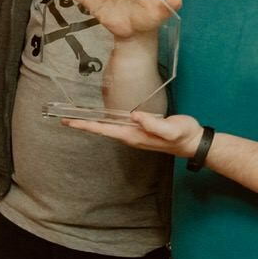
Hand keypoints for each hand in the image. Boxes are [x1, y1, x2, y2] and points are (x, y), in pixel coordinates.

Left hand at [63, 110, 200, 158]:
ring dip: (92, 124)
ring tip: (77, 118)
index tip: (70, 122)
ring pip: (108, 129)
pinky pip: (116, 127)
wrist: (193, 142)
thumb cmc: (183, 134)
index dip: (87, 125)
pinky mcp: (139, 130)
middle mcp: (131, 137)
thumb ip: (153, 123)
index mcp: (134, 136)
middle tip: (64, 118)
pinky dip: (104, 123)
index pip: (105, 130)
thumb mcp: (171, 128)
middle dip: (84, 124)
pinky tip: (100, 118)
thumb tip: (134, 116)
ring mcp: (134, 135)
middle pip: (102, 130)